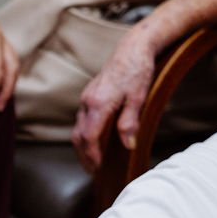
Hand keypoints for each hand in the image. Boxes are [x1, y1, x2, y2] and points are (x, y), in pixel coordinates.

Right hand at [71, 33, 155, 172]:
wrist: (132, 47)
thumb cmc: (137, 69)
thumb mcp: (138, 98)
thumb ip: (129, 122)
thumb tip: (128, 144)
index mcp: (99, 104)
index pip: (89, 137)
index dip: (92, 155)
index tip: (97, 167)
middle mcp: (88, 101)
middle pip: (78, 135)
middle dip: (83, 155)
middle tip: (91, 170)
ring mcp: (87, 97)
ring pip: (78, 127)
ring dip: (82, 145)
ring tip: (90, 158)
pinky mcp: (90, 94)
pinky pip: (82, 118)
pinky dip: (84, 133)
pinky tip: (92, 138)